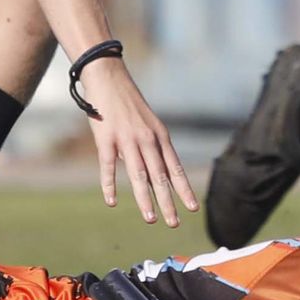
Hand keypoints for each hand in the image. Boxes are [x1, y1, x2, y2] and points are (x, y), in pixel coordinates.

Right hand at [79, 59, 198, 226]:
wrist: (108, 76)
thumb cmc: (127, 102)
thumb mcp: (147, 123)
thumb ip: (149, 147)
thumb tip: (148, 172)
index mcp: (160, 136)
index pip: (175, 168)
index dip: (184, 189)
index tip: (193, 208)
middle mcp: (147, 139)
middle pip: (160, 176)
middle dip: (169, 202)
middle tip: (175, 223)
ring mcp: (126, 139)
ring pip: (139, 175)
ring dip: (145, 199)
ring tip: (151, 219)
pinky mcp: (106, 138)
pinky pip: (108, 166)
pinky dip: (110, 185)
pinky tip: (112, 201)